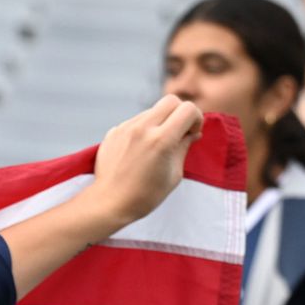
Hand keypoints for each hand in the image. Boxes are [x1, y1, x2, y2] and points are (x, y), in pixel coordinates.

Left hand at [85, 95, 202, 228]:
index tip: (191, 133)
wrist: (109, 203)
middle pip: (170, 101)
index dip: (196, 119)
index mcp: (161, 140)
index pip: (187, 109)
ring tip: (155, 145)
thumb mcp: (174, 174)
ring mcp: (125, 129)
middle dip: (180, 113)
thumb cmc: (144, 196)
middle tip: (178, 132)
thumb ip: (184, 148)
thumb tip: (192, 133)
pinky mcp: (113, 132)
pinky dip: (142, 130)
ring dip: (160, 121)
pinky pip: (135, 121)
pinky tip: (139, 149)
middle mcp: (142, 129)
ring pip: (151, 111)